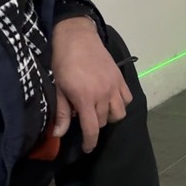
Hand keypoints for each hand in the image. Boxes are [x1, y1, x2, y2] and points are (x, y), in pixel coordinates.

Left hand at [51, 17, 132, 151]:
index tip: (87, 149)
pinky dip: (120, 103)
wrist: (76, 36)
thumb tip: (59, 134)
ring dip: (109, 116)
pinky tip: (110, 99)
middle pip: (103, 121)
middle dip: (94, 124)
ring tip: (99, 110)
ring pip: (119, 113)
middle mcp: (104, 94)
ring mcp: (115, 86)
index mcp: (86, 98)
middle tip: (83, 115)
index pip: (92, 129)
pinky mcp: (120, 78)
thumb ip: (62, 112)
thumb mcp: (58, 88)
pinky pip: (127, 99)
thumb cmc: (62, 62)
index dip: (90, 143)